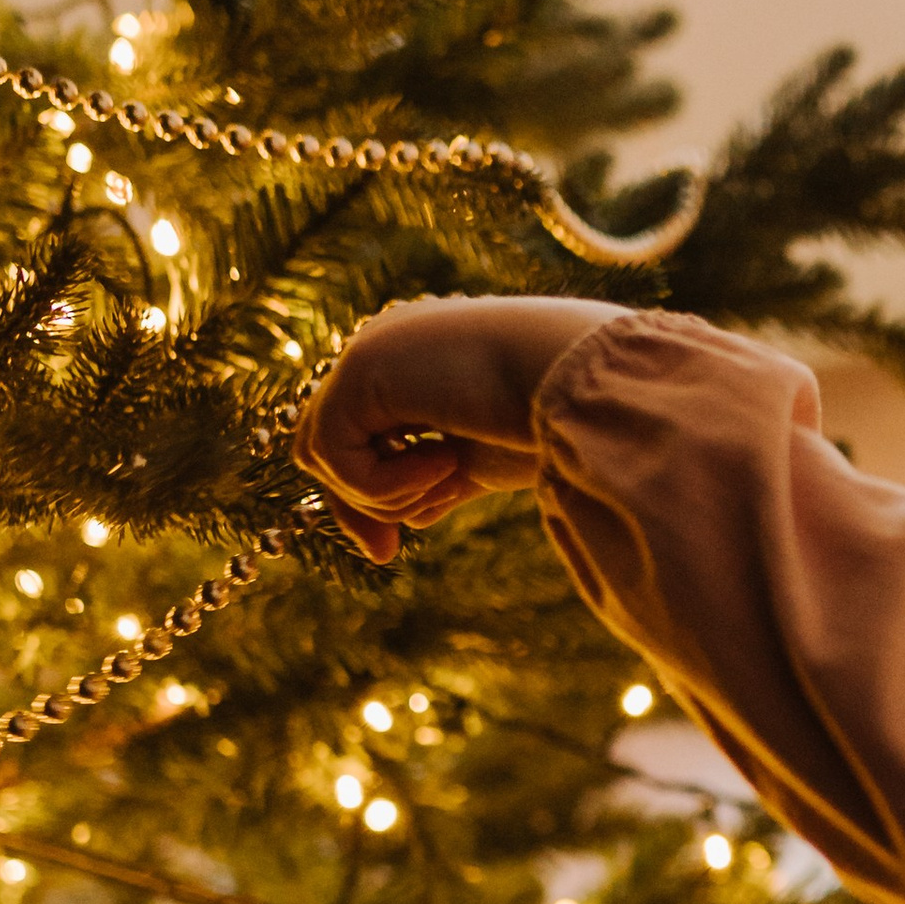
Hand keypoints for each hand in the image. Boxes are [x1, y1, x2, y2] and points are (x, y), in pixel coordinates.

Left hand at [294, 295, 619, 560]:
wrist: (583, 382)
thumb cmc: (552, 420)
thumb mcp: (481, 462)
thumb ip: (435, 482)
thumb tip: (400, 524)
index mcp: (413, 366)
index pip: (357, 439)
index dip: (366, 499)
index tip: (388, 552)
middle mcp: (384, 349)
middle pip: (326, 447)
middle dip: (354, 507)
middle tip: (386, 554)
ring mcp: (369, 352)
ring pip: (321, 453)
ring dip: (382, 494)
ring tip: (449, 481)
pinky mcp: (361, 367)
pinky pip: (331, 452)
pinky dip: (380, 483)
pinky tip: (444, 463)